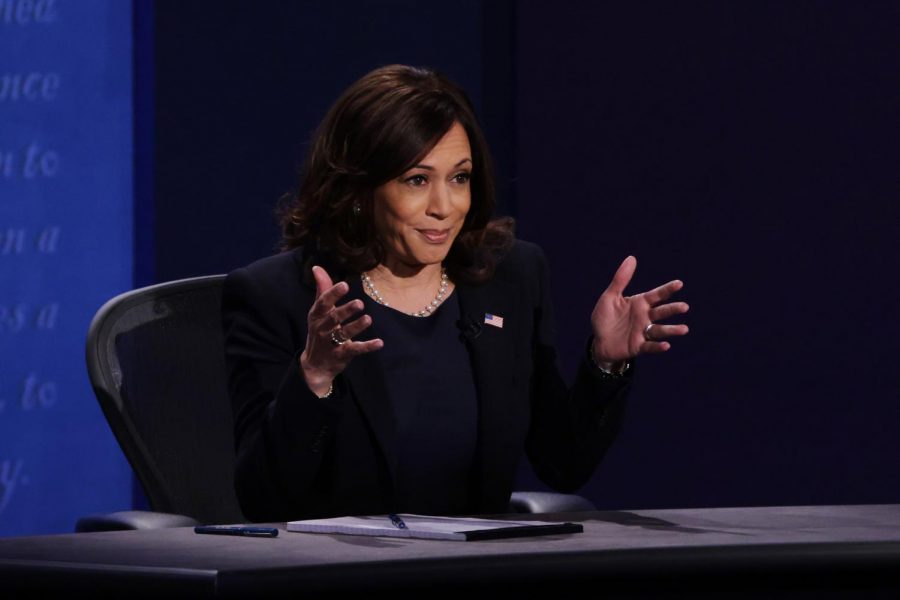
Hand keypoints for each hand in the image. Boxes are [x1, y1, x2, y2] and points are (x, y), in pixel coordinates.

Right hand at [299, 266, 382, 395]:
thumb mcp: (318, 312)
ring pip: (344, 334)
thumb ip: (322, 290)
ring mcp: (332, 343)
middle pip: (334, 319)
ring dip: (357, 327)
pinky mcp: (342, 354)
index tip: (345, 284)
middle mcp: (323, 328)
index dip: (333, 294)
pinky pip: (355, 350)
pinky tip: (379, 342)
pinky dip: (367, 347)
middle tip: (360, 303)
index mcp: (317, 315)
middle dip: (346, 311)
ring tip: (368, 319)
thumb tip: (317, 267)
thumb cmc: (319, 330)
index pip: (323, 303)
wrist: (315, 364)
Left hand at [590, 256, 688, 364]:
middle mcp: (645, 317)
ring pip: (660, 330)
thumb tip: (632, 258)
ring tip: (684, 329)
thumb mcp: (610, 297)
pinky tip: (666, 345)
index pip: (657, 295)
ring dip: (671, 330)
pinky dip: (658, 346)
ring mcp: (643, 332)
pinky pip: (650, 347)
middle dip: (673, 309)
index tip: (679, 283)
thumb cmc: (605, 317)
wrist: (598, 341)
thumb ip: (621, 279)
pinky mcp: (638, 347)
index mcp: (640, 303)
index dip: (667, 289)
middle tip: (684, 307)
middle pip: (662, 312)